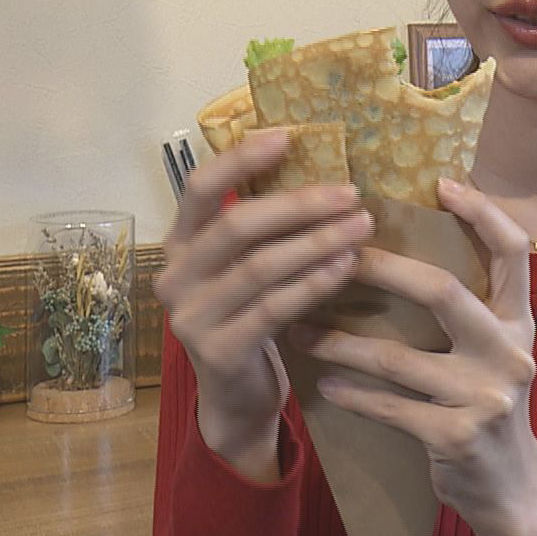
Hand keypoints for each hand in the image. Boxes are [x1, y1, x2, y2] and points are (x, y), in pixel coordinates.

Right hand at [153, 127, 375, 455]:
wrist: (236, 398)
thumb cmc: (250, 316)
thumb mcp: (246, 267)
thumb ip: (262, 229)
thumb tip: (322, 170)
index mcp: (179, 244)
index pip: (199, 188)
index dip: (240, 160)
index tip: (287, 137)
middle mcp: (175, 276)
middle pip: (237, 225)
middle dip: (299, 205)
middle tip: (350, 192)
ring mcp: (191, 317)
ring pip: (260, 267)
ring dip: (316, 242)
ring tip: (361, 226)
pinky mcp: (217, 352)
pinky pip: (273, 308)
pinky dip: (313, 284)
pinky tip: (346, 267)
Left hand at [283, 175, 536, 535]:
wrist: (509, 486)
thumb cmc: (485, 402)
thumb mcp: (491, 348)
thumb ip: (467, 305)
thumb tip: (401, 243)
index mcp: (519, 318)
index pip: (513, 249)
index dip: (482, 213)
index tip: (442, 182)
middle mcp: (509, 350)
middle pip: (444, 291)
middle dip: (385, 269)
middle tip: (337, 253)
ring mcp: (486, 395)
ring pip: (399, 356)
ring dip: (342, 341)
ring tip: (300, 329)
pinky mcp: (456, 436)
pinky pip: (391, 407)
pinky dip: (354, 393)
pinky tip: (324, 382)